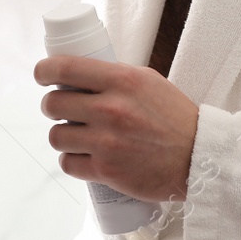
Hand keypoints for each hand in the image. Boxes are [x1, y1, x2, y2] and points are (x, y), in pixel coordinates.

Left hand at [36, 56, 199, 202]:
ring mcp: (106, 142)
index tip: (42, 75)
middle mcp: (110, 109)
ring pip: (56, 136)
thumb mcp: (148, 81)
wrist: (197, 157)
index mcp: (121, 80)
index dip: (44, 71)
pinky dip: (72, 160)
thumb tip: (79, 75)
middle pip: (52, 104)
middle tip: (62, 110)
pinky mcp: (106, 171)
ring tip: (77, 135)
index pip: (64, 68)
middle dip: (53, 106)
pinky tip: (84, 156)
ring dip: (62, 135)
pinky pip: (67, 163)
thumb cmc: (174, 117)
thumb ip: (115, 77)